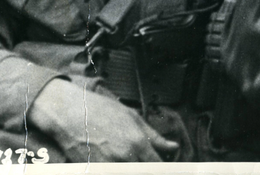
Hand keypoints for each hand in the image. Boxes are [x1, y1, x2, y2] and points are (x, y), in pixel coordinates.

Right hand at [29, 78, 177, 161]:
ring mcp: (106, 166)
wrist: (67, 112)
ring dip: (129, 169)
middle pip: (143, 172)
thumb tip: (173, 147)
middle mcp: (124, 157)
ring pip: (125, 173)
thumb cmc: (100, 110)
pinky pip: (106, 173)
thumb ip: (154, 136)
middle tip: (142, 162)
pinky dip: (112, 170)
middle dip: (145, 169)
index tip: (162, 167)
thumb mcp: (132, 117)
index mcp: (137, 142)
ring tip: (126, 161)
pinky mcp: (90, 170)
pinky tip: (113, 163)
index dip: (161, 168)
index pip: (157, 165)